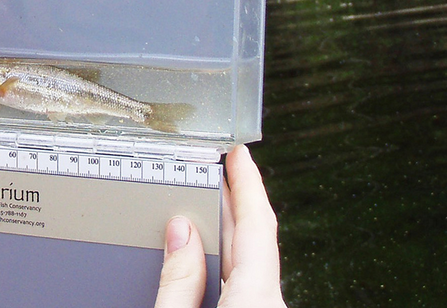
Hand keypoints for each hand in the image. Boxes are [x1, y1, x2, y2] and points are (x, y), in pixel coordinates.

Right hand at [155, 145, 286, 307]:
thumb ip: (179, 281)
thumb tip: (180, 234)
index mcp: (255, 300)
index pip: (257, 226)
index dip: (248, 182)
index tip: (240, 154)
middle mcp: (267, 304)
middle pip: (252, 242)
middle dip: (232, 202)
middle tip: (216, 170)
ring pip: (248, 264)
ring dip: (225, 233)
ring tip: (205, 206)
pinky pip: (243, 284)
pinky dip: (224, 261)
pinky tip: (204, 255)